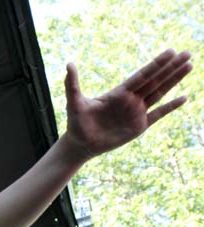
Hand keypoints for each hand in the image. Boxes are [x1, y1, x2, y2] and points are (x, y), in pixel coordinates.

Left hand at [63, 48, 192, 158]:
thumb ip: (73, 84)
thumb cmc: (77, 123)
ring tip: (188, 66)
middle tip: (187, 53)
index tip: (170, 52)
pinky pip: (158, 114)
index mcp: (119, 92)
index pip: (142, 75)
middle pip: (155, 80)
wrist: (81, 143)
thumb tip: (69, 64)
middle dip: (171, 68)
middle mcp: (131, 99)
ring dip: (174, 81)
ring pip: (159, 93)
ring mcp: (137, 112)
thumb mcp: (75, 103)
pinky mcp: (139, 126)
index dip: (156, 64)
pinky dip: (170, 107)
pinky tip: (183, 98)